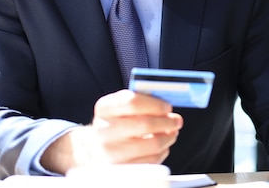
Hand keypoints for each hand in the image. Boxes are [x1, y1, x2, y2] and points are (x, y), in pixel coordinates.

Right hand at [41, 90, 182, 173]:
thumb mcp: (119, 106)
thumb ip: (141, 100)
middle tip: (176, 120)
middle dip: (167, 121)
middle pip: (145, 124)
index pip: (132, 102)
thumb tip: (167, 105)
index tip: (167, 107)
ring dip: (169, 137)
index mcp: (105, 109)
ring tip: (171, 132)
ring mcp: (111, 152)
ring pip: (152, 144)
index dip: (156, 104)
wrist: (92, 148)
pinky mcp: (121, 169)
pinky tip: (161, 146)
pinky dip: (162, 151)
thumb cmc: (114, 123)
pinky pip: (151, 160)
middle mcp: (104, 131)